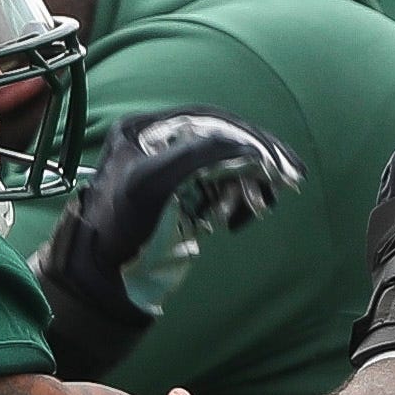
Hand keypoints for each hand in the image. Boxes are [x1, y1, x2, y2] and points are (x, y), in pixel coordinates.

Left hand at [34, 109, 304, 375]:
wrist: (101, 274)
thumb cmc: (115, 227)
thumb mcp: (150, 183)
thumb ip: (196, 156)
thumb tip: (245, 145)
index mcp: (147, 130)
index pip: (209, 120)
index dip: (247, 136)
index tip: (275, 160)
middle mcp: (162, 144)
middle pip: (223, 140)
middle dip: (258, 160)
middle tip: (293, 177)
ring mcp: (174, 172)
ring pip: (227, 166)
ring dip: (250, 186)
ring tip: (260, 209)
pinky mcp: (183, 200)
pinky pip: (222, 191)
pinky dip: (237, 204)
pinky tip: (234, 224)